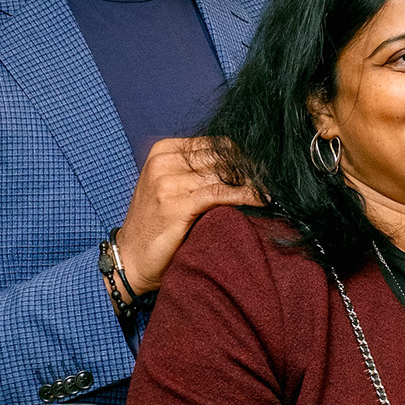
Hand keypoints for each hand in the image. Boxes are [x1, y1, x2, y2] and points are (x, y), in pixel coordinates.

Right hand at [116, 137, 259, 294]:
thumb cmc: (155, 226)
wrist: (130, 260)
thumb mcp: (171, 188)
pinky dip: (245, 195)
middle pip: (222, 157)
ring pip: (224, 174)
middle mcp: (163, 161)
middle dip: (249, 170)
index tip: (264, 171)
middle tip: (273, 182)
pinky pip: (221, 193)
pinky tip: (262, 201)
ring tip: (271, 192)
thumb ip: (197, 172)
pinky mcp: (176, 204)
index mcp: (163, 151)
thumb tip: (244, 166)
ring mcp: (167, 182)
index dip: (243, 158)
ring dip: (251, 183)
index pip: (216, 144)